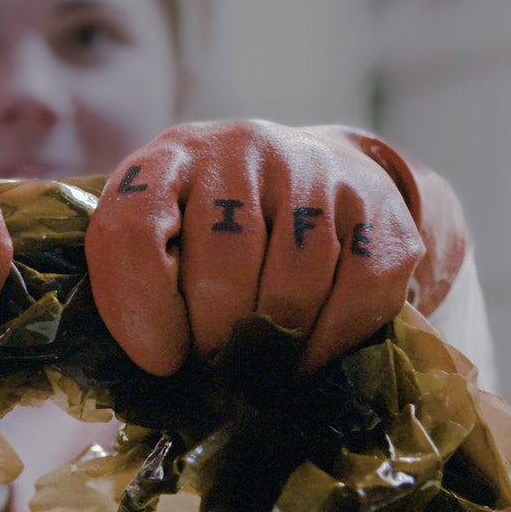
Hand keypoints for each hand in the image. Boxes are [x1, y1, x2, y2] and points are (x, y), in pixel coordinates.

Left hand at [86, 120, 464, 375]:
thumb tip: (159, 363)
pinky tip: (306, 359)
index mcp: (169, 159)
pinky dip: (328, 344)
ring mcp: (314, 170)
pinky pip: (358, 294)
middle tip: (217, 362)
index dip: (141, 307)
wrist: (311, 180)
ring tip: (259, 363)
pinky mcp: (377, 207)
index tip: (161, 359)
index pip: (133, 229)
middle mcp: (240, 148)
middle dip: (216, 335)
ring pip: (293, 283)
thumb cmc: (216, 231)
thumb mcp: (161, 241)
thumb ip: (138, 283)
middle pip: (221, 263)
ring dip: (274, 344)